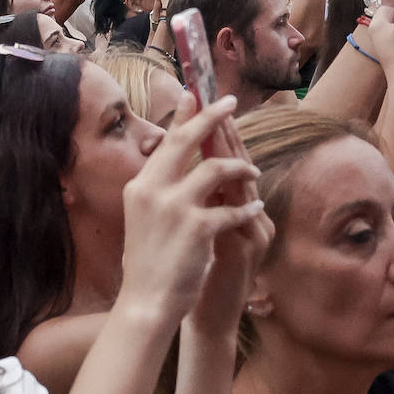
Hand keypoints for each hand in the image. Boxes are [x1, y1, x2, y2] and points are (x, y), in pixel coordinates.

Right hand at [116, 94, 267, 325]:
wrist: (146, 300)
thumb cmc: (147, 262)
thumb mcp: (143, 217)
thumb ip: (158, 190)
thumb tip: (174, 165)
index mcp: (140, 186)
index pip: (165, 142)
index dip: (182, 116)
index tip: (195, 93)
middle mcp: (152, 190)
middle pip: (186, 141)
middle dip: (210, 118)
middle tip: (228, 102)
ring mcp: (174, 207)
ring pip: (214, 169)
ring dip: (238, 167)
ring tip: (252, 170)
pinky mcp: (196, 228)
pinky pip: (230, 208)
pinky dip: (245, 208)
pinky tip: (254, 210)